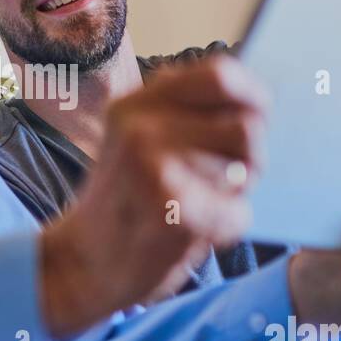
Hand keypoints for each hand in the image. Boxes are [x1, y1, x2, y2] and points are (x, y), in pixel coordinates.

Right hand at [40, 55, 267, 336]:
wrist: (81, 266)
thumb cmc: (125, 204)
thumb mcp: (137, 141)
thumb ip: (185, 115)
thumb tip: (259, 103)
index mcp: (137, 103)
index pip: (220, 74)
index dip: (252, 95)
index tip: (258, 116)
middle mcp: (141, 125)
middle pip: (246, 125)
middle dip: (249, 157)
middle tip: (222, 180)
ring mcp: (153, 165)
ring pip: (246, 168)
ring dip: (236, 193)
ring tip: (201, 205)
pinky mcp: (170, 210)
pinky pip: (237, 212)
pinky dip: (226, 229)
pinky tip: (193, 233)